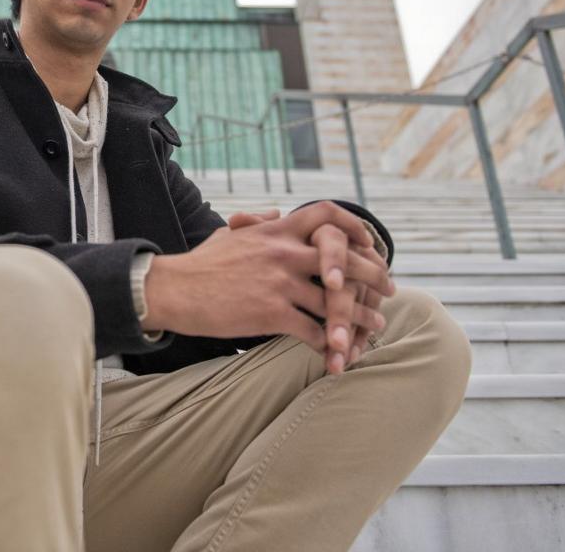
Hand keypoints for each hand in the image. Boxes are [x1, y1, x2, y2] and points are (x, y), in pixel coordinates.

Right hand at [142, 202, 393, 353]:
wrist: (173, 289)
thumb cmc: (200, 265)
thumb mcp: (230, 233)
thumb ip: (256, 222)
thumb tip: (274, 211)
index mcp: (275, 230)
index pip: (326, 216)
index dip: (354, 228)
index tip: (369, 244)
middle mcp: (283, 252)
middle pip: (345, 261)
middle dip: (374, 276)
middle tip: (390, 288)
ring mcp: (280, 283)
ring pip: (336, 302)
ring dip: (362, 317)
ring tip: (378, 326)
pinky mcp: (272, 314)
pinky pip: (314, 331)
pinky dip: (330, 345)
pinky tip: (338, 352)